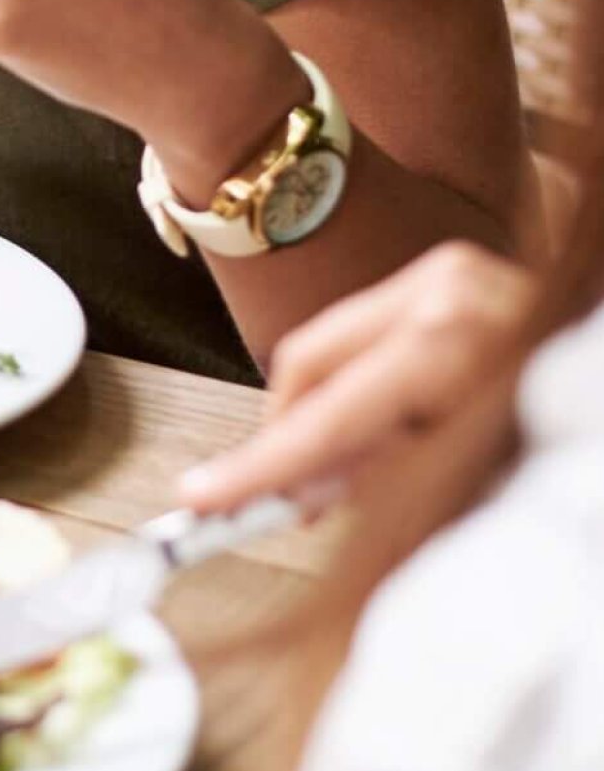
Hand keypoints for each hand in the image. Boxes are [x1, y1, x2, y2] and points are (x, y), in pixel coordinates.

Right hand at [178, 240, 533, 514]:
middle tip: (290, 501)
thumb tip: (308, 496)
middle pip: (310, 364)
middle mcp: (444, 290)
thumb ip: (388, 480)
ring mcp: (447, 272)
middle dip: (292, 437)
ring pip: (331, 344)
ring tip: (360, 468)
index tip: (203, 498)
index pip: (331, 412)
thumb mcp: (481, 474)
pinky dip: (363, 380)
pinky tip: (391, 425)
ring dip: (329, 411)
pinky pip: (368, 327)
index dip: (263, 464)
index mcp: (456, 341)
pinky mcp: (450, 268)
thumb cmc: (570, 429)